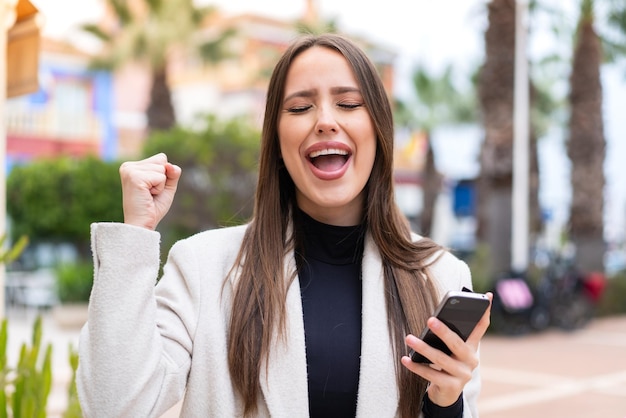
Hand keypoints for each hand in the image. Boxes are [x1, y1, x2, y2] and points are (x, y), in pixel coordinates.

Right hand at [119, 153, 181, 229]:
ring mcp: (130, 170)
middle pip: (162, 161)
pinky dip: (159, 188)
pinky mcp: (134, 177)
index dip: (164, 176)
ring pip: (162, 168)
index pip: (161, 158)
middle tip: (150, 193)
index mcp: (133, 166)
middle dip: (162, 179)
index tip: (151, 189)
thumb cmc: (153, 208)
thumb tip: (169, 165)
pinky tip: (148, 195)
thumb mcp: (166, 187)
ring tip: (148, 195)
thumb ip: (172, 173)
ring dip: (160, 185)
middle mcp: (128, 166)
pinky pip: (160, 177)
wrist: (142, 224)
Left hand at [400, 292, 491, 406]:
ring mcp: (463, 375)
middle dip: (443, 331)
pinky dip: (417, 366)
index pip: (481, 327)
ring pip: (440, 360)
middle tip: (430, 320)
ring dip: (423, 348)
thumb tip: (435, 317)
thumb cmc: (446, 364)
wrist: (446, 393)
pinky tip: (406, 359)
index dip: (484, 312)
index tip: (486, 296)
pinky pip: (431, 375)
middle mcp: (471, 361)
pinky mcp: (451, 387)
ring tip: (409, 338)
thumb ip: (449, 334)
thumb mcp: (451, 349)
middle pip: (457, 344)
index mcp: (472, 347)